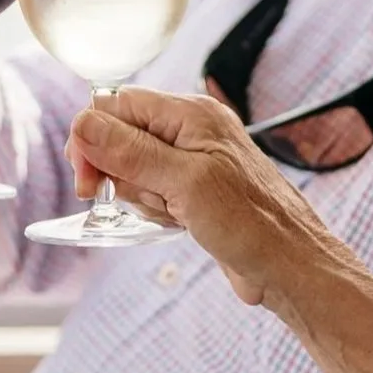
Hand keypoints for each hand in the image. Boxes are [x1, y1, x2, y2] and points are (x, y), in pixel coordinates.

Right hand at [66, 87, 325, 305]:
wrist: (289, 267)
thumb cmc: (253, 223)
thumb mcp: (185, 183)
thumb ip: (131, 152)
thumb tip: (83, 124)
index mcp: (191, 114)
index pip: (117, 105)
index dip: (93, 139)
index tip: (88, 180)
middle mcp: (191, 129)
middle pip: (120, 137)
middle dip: (120, 174)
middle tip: (149, 199)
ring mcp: (192, 160)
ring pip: (132, 169)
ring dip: (141, 198)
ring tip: (176, 213)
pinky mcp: (193, 189)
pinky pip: (151, 191)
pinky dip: (155, 209)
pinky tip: (179, 222)